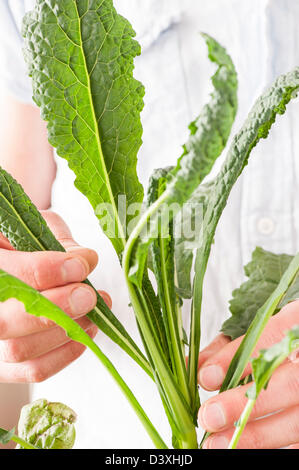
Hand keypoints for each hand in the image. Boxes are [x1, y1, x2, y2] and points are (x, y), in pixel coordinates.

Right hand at [0, 211, 110, 382]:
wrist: (18, 265)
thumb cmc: (26, 245)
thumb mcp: (38, 230)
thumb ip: (59, 243)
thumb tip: (85, 261)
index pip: (8, 275)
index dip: (47, 271)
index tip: (81, 264)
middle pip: (5, 323)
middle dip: (56, 308)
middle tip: (88, 296)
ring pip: (19, 350)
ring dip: (65, 332)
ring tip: (94, 312)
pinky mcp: (5, 364)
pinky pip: (32, 370)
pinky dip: (64, 355)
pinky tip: (85, 333)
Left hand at [197, 300, 298, 448]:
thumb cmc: (282, 343)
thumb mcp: (260, 334)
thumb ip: (230, 347)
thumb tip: (196, 367)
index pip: (270, 338)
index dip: (237, 359)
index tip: (206, 377)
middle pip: (289, 384)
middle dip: (245, 403)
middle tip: (209, 416)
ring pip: (298, 421)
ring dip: (256, 435)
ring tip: (219, 443)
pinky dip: (273, 446)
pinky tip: (245, 449)